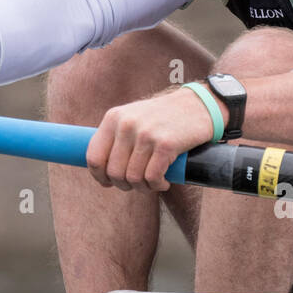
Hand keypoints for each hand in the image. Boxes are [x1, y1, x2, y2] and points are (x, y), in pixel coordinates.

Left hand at [86, 87, 221, 191]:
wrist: (199, 106)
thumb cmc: (165, 118)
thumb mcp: (134, 118)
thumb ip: (116, 137)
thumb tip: (100, 168)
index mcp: (114, 118)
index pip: (93, 156)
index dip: (99, 176)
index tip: (108, 183)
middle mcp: (126, 124)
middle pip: (113, 172)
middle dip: (125, 185)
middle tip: (138, 184)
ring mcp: (146, 134)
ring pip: (132, 178)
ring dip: (143, 187)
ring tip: (153, 183)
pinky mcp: (166, 144)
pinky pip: (152, 178)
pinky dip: (157, 186)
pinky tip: (163, 183)